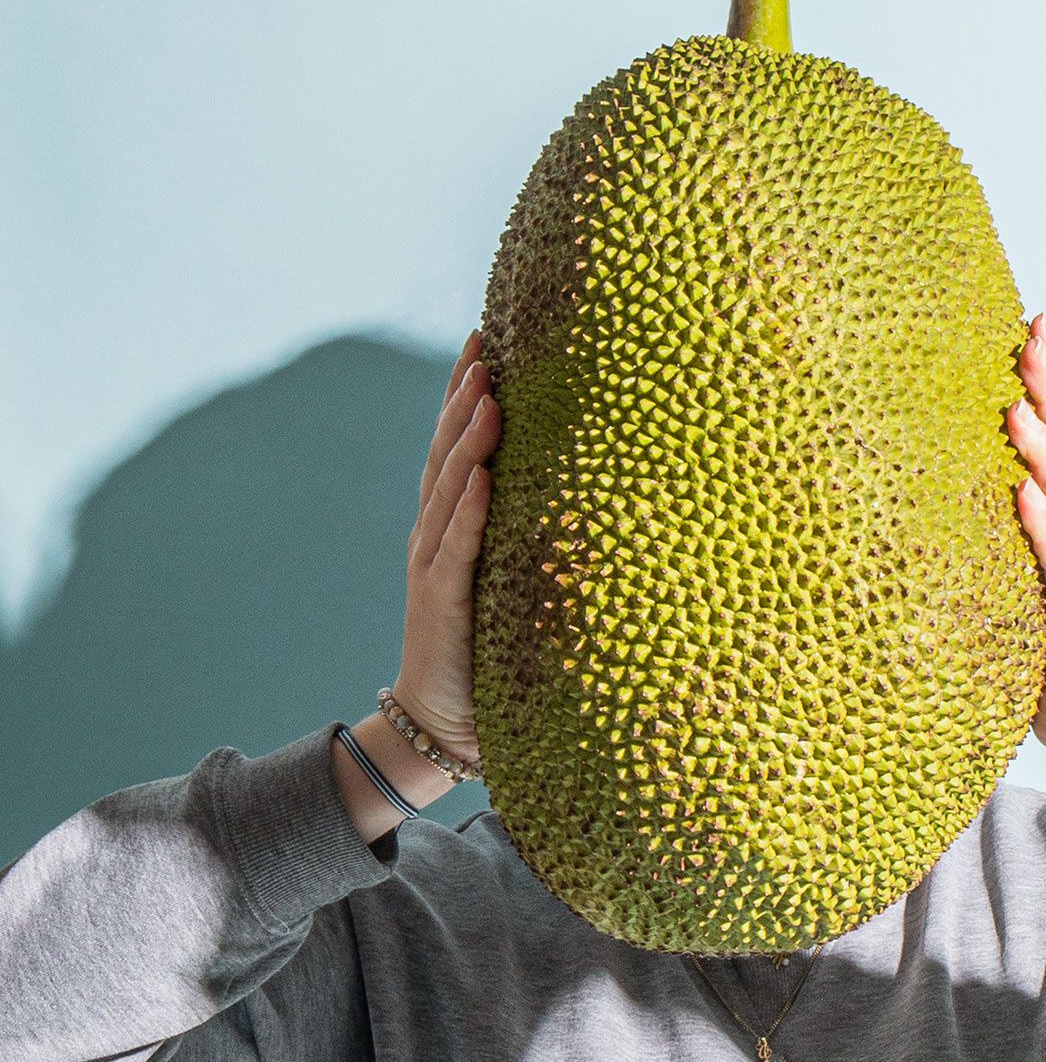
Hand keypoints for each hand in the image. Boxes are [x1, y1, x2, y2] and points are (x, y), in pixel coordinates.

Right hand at [391, 329, 500, 764]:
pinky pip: (456, 552)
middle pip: (446, 453)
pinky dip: (468, 513)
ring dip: (467, 441)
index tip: (485, 336)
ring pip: (448, 491)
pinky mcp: (443, 607)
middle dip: (464, 397)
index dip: (465, 391)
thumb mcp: (517, 584)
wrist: (445, 725)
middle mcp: (436, 538)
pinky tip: (482, 478)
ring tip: (486, 393)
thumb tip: (595, 493)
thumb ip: (534, 538)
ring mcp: (434, 569)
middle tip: (485, 344)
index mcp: (453, 527)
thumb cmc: (492, 653)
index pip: (457, 447)